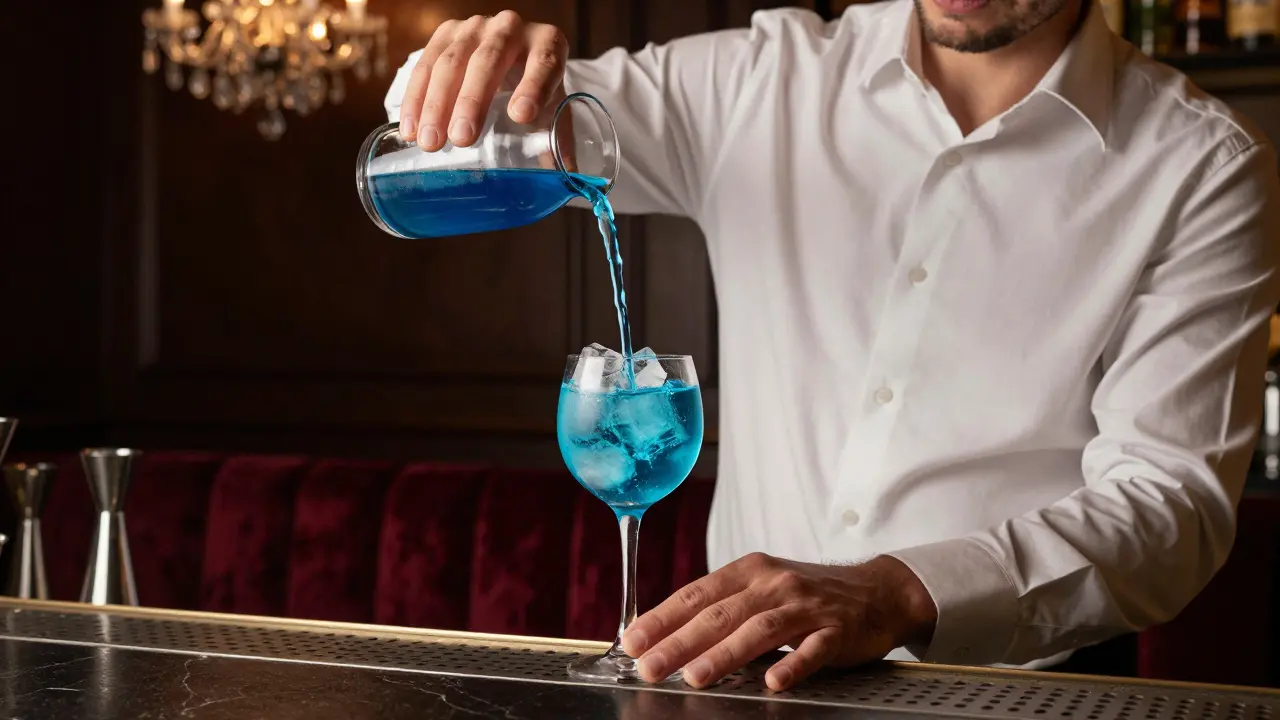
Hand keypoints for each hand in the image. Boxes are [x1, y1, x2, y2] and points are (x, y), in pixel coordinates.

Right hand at [398, 11, 568, 150]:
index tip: (520, 116)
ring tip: (431, 143)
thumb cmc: (536, 92)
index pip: (544, 62)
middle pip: (489, 60)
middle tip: (462, 139)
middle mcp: (511, 28)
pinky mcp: (446, 34)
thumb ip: (559, 141)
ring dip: (436, 104)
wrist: (513, 61)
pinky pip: (425, 64)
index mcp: (547, 44)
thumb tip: (569, 184)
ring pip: (451, 61)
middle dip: (472, 100)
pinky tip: (410, 129)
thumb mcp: (552, 110)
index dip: (533, 87)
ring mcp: (475, 27)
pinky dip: (415, 99)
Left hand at [621, 553, 937, 690]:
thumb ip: (722, 606)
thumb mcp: (762, 587)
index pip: (695, 594)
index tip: (632, 641)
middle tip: (649, 667)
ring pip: (758, 629)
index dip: (661, 618)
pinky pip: (812, 649)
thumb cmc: (808, 594)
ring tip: (695, 676)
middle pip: (719, 614)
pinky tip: (773, 682)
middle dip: (678, 642)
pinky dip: (792, 664)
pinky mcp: (837, 629)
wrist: (877, 590)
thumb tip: (668, 632)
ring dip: (724, 654)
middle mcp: (773, 583)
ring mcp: (806, 605)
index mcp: (749, 571)